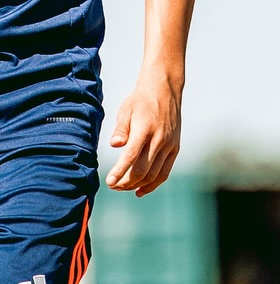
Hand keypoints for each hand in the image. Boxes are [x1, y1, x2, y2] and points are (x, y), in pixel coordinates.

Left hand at [107, 69, 181, 194]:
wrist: (165, 92)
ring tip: (122, 188)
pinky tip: (140, 191)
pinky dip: (153, 184)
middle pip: (143, 170)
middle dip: (126, 182)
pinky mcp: (175, 149)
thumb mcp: (126, 111)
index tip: (109, 182)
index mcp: (145, 130)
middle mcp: (160, 140)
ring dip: (137, 185)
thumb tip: (114, 145)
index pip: (131, 156)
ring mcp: (169, 146)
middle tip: (112, 186)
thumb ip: (121, 129)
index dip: (119, 171)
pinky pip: (165, 172)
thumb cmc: (140, 102)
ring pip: (154, 174)